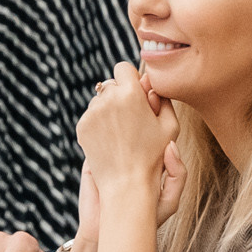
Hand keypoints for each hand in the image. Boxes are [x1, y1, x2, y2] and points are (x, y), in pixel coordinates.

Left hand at [76, 63, 177, 194]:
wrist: (126, 184)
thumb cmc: (154, 156)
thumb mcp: (170, 126)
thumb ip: (162, 99)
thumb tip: (150, 84)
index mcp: (131, 94)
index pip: (123, 68)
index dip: (131, 80)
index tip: (136, 94)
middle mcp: (108, 99)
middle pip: (110, 84)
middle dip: (119, 96)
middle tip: (131, 117)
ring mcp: (92, 113)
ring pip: (99, 100)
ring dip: (108, 109)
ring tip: (121, 132)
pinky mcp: (82, 126)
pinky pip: (90, 115)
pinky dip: (98, 123)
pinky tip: (110, 140)